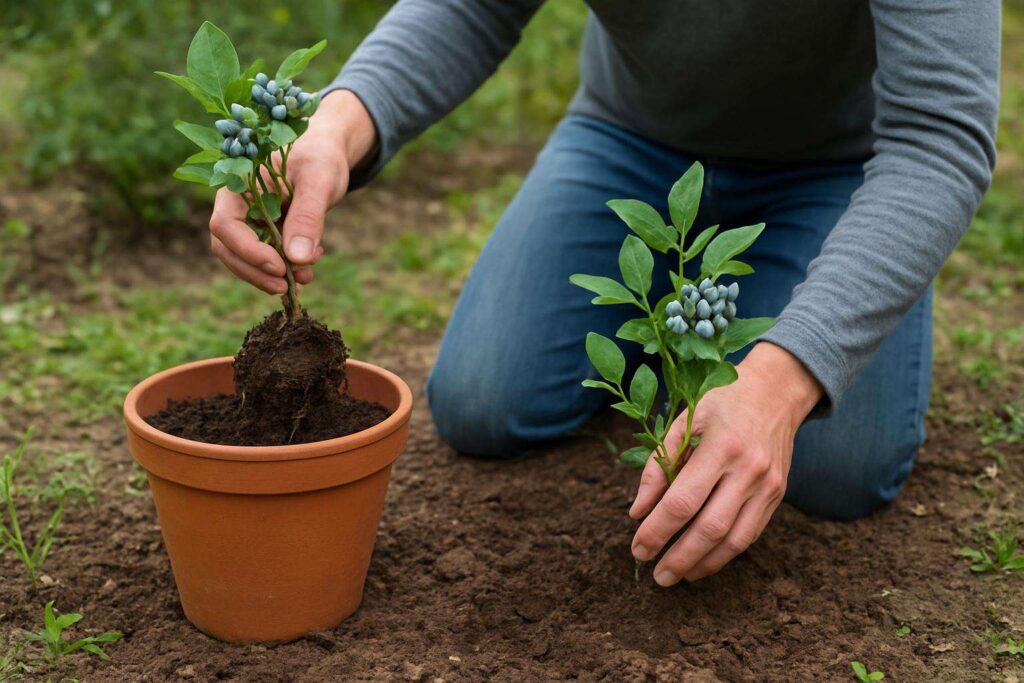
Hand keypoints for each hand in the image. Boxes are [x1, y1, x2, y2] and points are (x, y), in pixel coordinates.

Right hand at [207, 89, 377, 293]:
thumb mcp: (319, 181)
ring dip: (269, 275)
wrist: (327, 154)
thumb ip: (308, 217)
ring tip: (305, 277)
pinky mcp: (264, 233)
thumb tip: (297, 259)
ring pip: (242, 258)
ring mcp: (248, 221)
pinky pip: (263, 258)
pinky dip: (282, 270)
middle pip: (227, 247)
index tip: (279, 266)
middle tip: (287, 286)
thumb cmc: (320, 157)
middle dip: (255, 270)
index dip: (247, 250)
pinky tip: (307, 268)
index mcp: (238, 183)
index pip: (225, 224)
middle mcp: (237, 204)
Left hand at [628, 343, 822, 584]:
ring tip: (676, 576)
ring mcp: (768, 486)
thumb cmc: (720, 403)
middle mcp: (748, 469)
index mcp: (720, 446)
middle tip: (655, 575)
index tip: (638, 548)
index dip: (657, 530)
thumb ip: (658, 465)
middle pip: (709, 528)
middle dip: (678, 557)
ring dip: (702, 564)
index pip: (682, 502)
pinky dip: (724, 554)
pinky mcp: (777, 496)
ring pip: (734, 540)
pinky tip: (702, 562)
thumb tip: (637, 512)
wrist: (775, 392)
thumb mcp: (683, 420)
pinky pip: (750, 535)